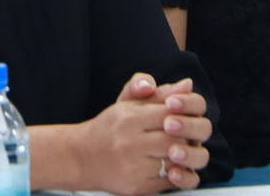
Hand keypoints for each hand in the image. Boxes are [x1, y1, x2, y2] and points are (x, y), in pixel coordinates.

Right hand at [61, 73, 210, 193]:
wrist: (82, 157)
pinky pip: (170, 183)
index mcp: (129, 118)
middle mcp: (130, 143)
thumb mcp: (129, 103)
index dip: (182, 115)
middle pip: (174, 140)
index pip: (170, 114)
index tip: (180, 117)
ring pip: (175, 163)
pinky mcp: (138, 187)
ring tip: (176, 149)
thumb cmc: (110, 128)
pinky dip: (177, 174)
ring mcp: (134, 168)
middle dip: (185, 137)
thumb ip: (159, 93)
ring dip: (182, 156)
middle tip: (182, 135)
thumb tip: (187, 85)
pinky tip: (170, 165)